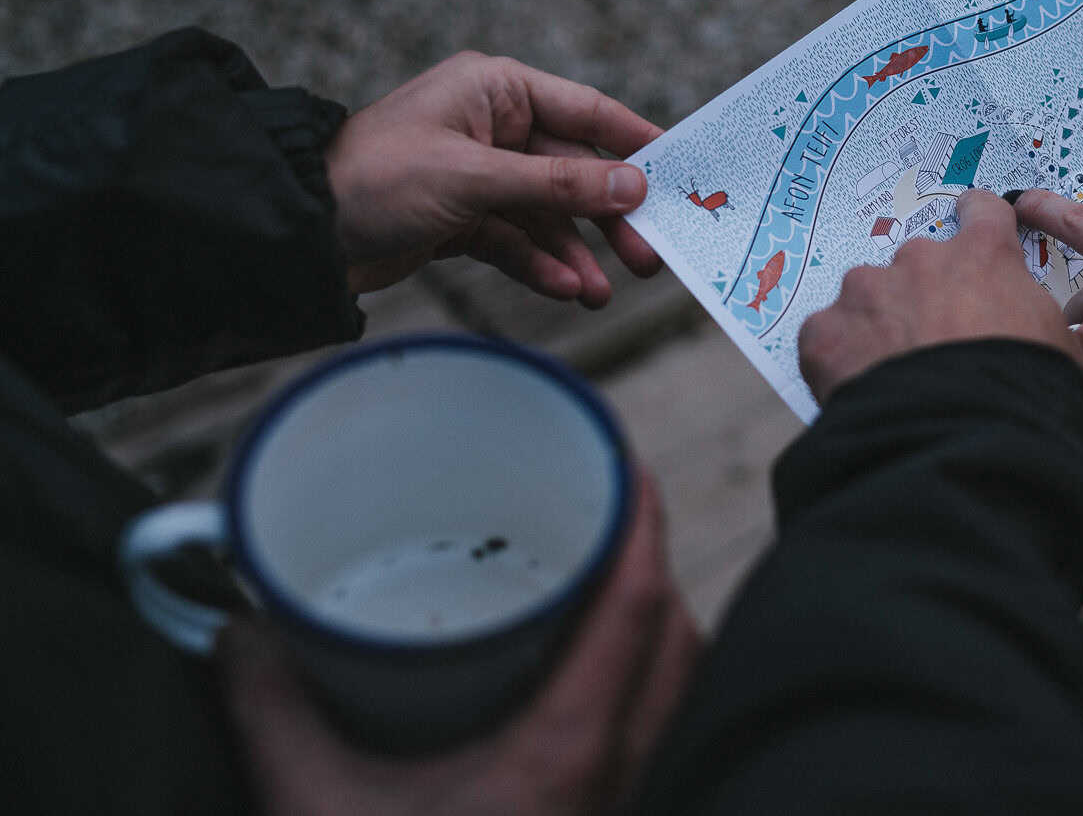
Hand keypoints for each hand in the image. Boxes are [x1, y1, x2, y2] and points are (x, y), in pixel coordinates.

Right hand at [220, 472, 698, 815]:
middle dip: (652, 561)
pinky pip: (669, 731)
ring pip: (686, 686)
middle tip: (608, 506)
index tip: (623, 456)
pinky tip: (603, 681)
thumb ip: (272, 713)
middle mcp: (623, 776)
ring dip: (658, 626)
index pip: (639, 607)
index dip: (642, 517)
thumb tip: (241, 634)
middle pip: (680, 636)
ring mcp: (632, 804)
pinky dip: (656, 684)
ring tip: (609, 581)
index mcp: (567, 755)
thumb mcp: (315, 809)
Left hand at [325, 53, 665, 303]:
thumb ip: (560, 183)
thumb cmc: (376, 180)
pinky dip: (537, 265)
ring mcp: (476, 174)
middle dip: (607, 217)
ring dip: (573, 252)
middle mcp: (490, 126)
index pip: (585, 110)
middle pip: (572, 170)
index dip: (635, 143)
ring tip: (599, 293)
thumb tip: (635, 186)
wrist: (298, 234)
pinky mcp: (460, 217)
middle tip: (647, 257)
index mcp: (494, 90)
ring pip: (546, 213)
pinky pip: (515, 240)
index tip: (681, 173)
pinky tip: (561, 291)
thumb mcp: (474, 179)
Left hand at [797, 189, 1076, 405]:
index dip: (977, 218)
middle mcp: (919, 260)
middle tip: (934, 344)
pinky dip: (841, 360)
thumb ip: (1026, 308)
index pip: (981, 211)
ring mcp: (865, 292)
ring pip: (868, 299)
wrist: (963, 441)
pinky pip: (829, 338)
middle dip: (923, 296)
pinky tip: (861, 392)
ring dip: (878, 326)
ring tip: (894, 376)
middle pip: (917, 264)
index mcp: (982, 256)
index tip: (971, 223)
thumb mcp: (1056, 342)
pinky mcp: (824, 332)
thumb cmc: (1023, 393)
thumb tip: (1013, 314)